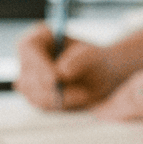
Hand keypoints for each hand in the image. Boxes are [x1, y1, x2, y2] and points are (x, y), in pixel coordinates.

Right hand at [14, 24, 142, 110]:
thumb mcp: (100, 59)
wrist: (117, 77)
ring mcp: (33, 78)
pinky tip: (80, 100)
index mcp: (40, 37)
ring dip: (57, 98)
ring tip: (84, 94)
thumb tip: (63, 72)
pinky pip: (43, 106)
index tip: (56, 77)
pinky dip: (61, 106)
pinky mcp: (40, 97)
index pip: (27, 48)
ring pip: (33, 93)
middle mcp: (32, 57)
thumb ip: (82, 61)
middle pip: (24, 73)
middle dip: (48, 87)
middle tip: (76, 95)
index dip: (37, 64)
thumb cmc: (109, 62)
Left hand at [95, 55, 142, 137]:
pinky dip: (117, 111)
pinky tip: (106, 117)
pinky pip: (136, 107)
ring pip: (131, 94)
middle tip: (102, 108)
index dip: (128, 88)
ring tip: (99, 114)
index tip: (116, 98)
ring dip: (112, 105)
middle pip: (134, 83)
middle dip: (117, 96)